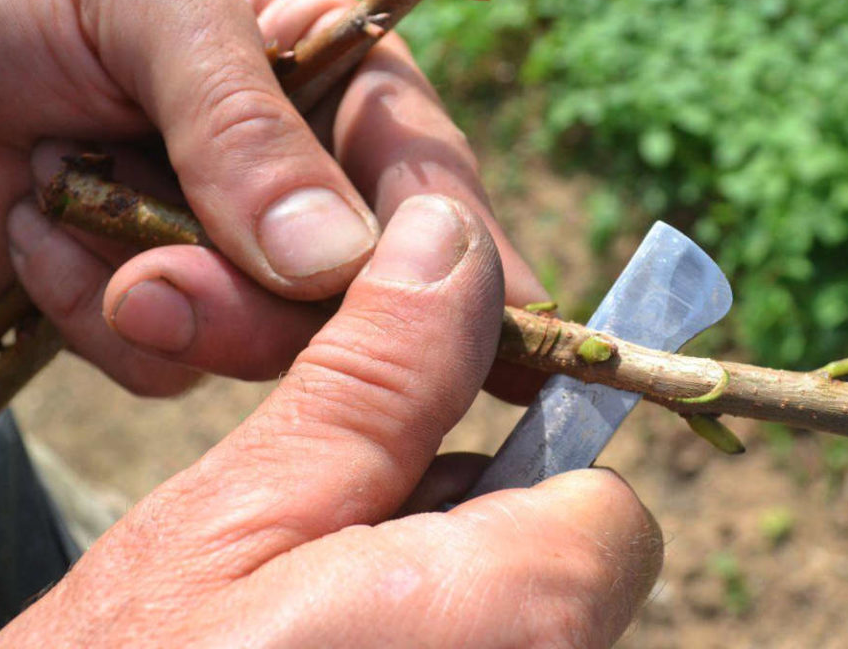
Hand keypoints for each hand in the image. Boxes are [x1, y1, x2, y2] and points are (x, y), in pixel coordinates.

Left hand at [0, 0, 546, 393]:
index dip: (466, 265)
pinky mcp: (158, 318)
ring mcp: (234, 262)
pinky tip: (35, 234)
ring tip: (59, 213)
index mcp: (343, 88)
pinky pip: (165, 371)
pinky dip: (90, 315)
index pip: (435, 188)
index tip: (484, 339)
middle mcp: (306, 186)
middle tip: (157, 280)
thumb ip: (243, 124)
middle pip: (359, 300)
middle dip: (263, 309)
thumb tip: (340, 264)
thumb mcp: (149, 6)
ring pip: (266, 353)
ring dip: (164, 307)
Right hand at [0, 196, 661, 646]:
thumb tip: (452, 239)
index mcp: (517, 616)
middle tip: (325, 551)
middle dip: (467, 538)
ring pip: (516, 625)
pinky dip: (415, 640)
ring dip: (434, 599)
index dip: (515, 468)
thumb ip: (375, 379)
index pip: (608, 510)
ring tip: (303, 617)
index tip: (408, 467)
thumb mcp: (239, 511)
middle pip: (565, 575)